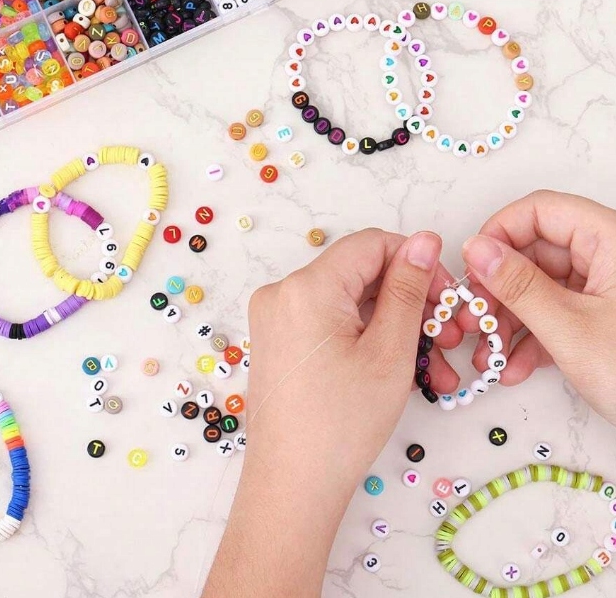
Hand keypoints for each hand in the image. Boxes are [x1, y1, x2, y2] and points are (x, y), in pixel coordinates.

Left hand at [203, 229, 445, 597]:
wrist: (291, 485)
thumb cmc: (342, 424)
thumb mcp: (389, 352)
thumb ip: (408, 289)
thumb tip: (423, 239)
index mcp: (306, 286)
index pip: (372, 245)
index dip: (417, 263)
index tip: (448, 298)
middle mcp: (282, 292)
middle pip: (362, 276)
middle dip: (412, 305)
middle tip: (449, 342)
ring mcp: (276, 317)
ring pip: (351, 304)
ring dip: (396, 330)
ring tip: (436, 373)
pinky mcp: (279, 340)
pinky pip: (331, 323)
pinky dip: (366, 340)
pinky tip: (401, 372)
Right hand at [457, 190, 615, 423]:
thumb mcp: (570, 329)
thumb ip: (518, 285)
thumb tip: (478, 250)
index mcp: (612, 242)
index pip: (542, 211)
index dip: (501, 233)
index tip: (475, 265)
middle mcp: (610, 260)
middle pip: (535, 253)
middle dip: (498, 289)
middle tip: (474, 316)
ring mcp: (607, 291)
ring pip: (540, 288)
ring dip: (508, 321)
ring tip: (489, 352)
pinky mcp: (604, 320)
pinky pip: (556, 314)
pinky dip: (532, 339)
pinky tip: (514, 366)